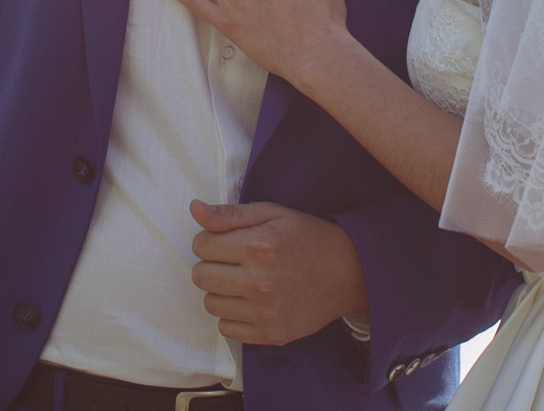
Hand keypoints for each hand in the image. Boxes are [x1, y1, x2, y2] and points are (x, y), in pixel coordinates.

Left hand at [188, 199, 367, 345]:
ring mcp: (265, 312)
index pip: (202, 245)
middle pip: (201, 276)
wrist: (348, 273)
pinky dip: (233, 315)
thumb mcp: (273, 214)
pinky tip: (250, 302)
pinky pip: (227, 328)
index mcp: (258, 246)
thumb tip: (195, 209)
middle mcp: (259, 282)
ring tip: (243, 280)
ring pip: (211, 303)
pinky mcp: (270, 334)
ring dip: (220, 291)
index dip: (209, 240)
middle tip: (233, 261)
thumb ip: (230, 214)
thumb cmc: (308, 238)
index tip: (225, 241)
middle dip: (211, 265)